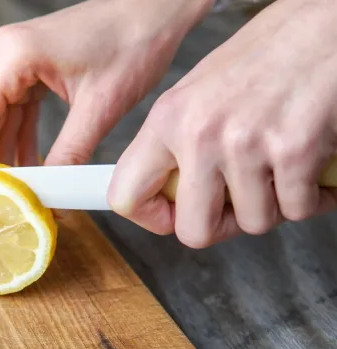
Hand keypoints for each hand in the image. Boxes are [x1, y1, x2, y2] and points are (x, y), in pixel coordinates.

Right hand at [0, 0, 213, 205]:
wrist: (157, 8)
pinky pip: (17, 114)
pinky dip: (19, 144)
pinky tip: (23, 174)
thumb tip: (50, 198)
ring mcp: (17, 64)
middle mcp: (6, 57)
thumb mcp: (100, 107)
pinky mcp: (33, 71)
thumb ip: (68, 154)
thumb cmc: (134, 41)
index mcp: (13, 57)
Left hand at [108, 0, 336, 247]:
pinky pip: (297, 209)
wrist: (327, 22)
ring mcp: (244, 144)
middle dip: (222, 225)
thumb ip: (179, 144)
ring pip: (253, 223)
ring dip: (274, 205)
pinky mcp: (293, 150)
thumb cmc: (270, 54)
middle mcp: (198, 134)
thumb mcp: (201, 93)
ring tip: (282, 170)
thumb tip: (170, 195)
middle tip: (240, 203)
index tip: (177, 213)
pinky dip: (313, 196)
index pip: (125, 197)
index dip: (155, 218)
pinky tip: (314, 167)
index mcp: (167, 119)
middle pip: (193, 231)